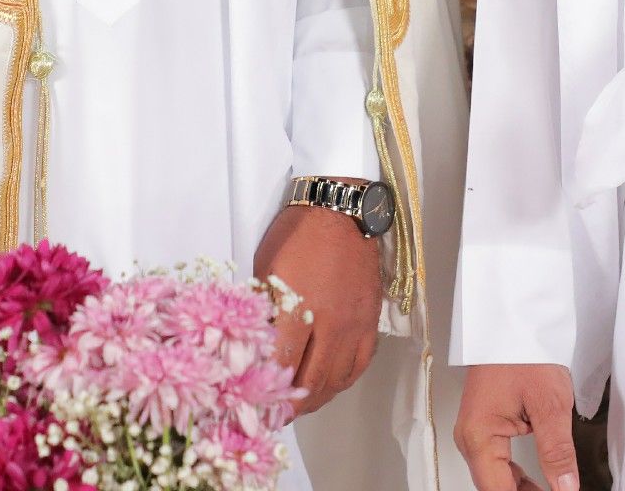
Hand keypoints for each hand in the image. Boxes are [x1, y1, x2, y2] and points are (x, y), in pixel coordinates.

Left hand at [253, 198, 382, 415]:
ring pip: (336, 379)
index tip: (256, 404)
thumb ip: (263, 311)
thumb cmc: (297, 233)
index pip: (280, 366)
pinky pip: (359, 364)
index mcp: (297, 307)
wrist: (341, 209)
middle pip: (310, 382)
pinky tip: (329, 384)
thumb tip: (254, 347)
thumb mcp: (265, 270)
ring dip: (316, 398)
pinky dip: (343, 381)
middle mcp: (329, 322)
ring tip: (300, 403)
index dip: (267, 392)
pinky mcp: (370, 321)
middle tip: (276, 414)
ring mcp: (353, 324)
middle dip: (291, 406)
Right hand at [454, 362, 578, 490]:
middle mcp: (470, 437)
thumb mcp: (550, 405)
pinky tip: (534, 483)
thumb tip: (565, 487)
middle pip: (493, 487)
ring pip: (494, 477)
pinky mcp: (485, 425)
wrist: (514, 321)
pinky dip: (514, 477)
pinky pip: (496, 462)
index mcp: (479, 436)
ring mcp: (475, 432)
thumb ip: (557, 453)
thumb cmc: (524, 351)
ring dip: (519, 490)